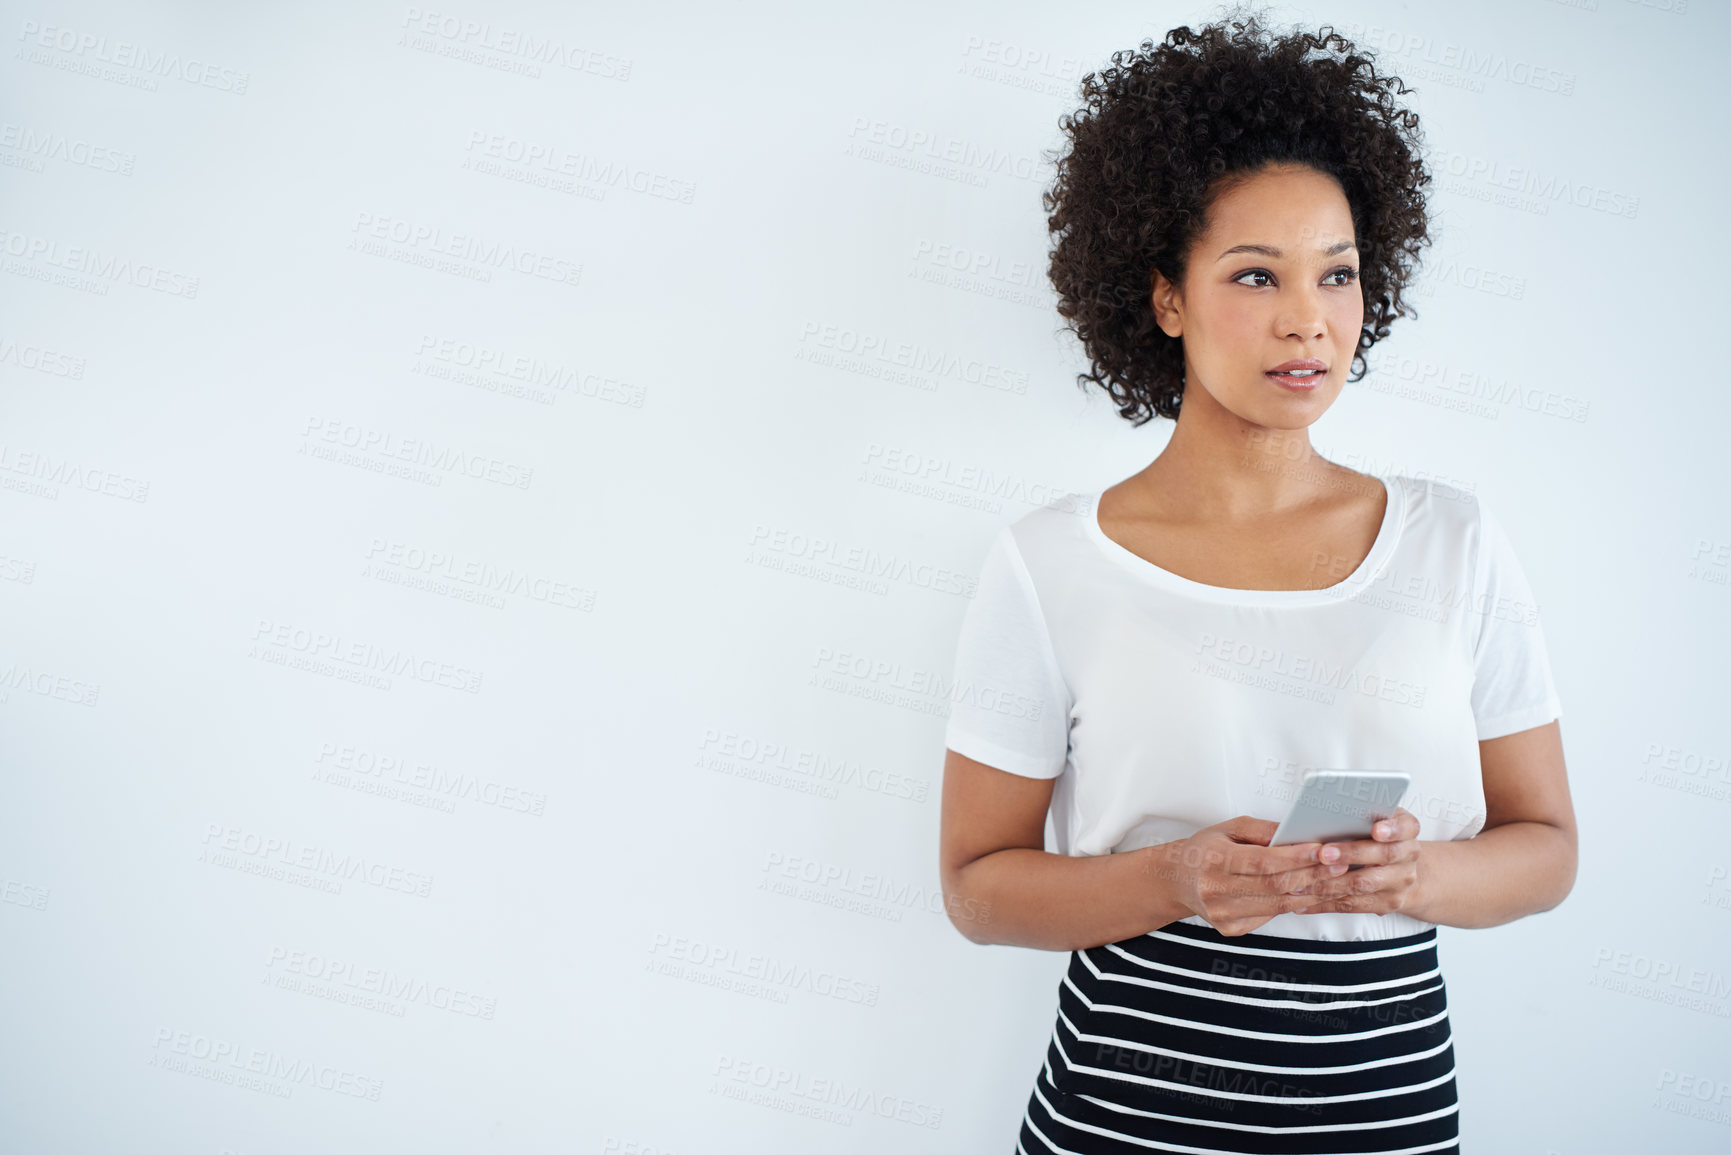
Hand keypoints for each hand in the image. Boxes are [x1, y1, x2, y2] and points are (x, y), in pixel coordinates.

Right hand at [1161, 815, 1353, 936]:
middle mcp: (1216, 890)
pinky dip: (1293, 904)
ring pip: (1278, 905)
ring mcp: (1223, 914)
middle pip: (1275, 886)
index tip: (1323, 849)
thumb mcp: (1230, 828)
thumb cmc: (1207, 848)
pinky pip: (1271, 916)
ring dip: (1311, 892)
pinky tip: (1310, 892)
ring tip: (1334, 879)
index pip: (1263, 862)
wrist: (1177, 880)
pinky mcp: (1231, 929)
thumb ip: (1264, 830)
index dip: (1296, 857)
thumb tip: (1300, 833)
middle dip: (1312, 874)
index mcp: (1214, 860)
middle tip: (1340, 864)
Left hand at [1286, 808, 1422, 915]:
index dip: (1393, 829)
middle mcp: (1409, 855)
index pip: (1406, 826)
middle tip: (1324, 853)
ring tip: (1303, 882)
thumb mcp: (1376, 816)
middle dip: (1351, 854)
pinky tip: (1303, 901)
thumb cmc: (1377, 835)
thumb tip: (1323, 811)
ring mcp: (1401, 882)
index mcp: (1407, 829)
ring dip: (1331, 883)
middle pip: (1384, 855)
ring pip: (1365, 884)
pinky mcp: (1387, 903)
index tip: (1376, 829)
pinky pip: (1353, 905)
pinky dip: (1325, 903)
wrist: (1401, 867)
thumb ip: (1359, 813)